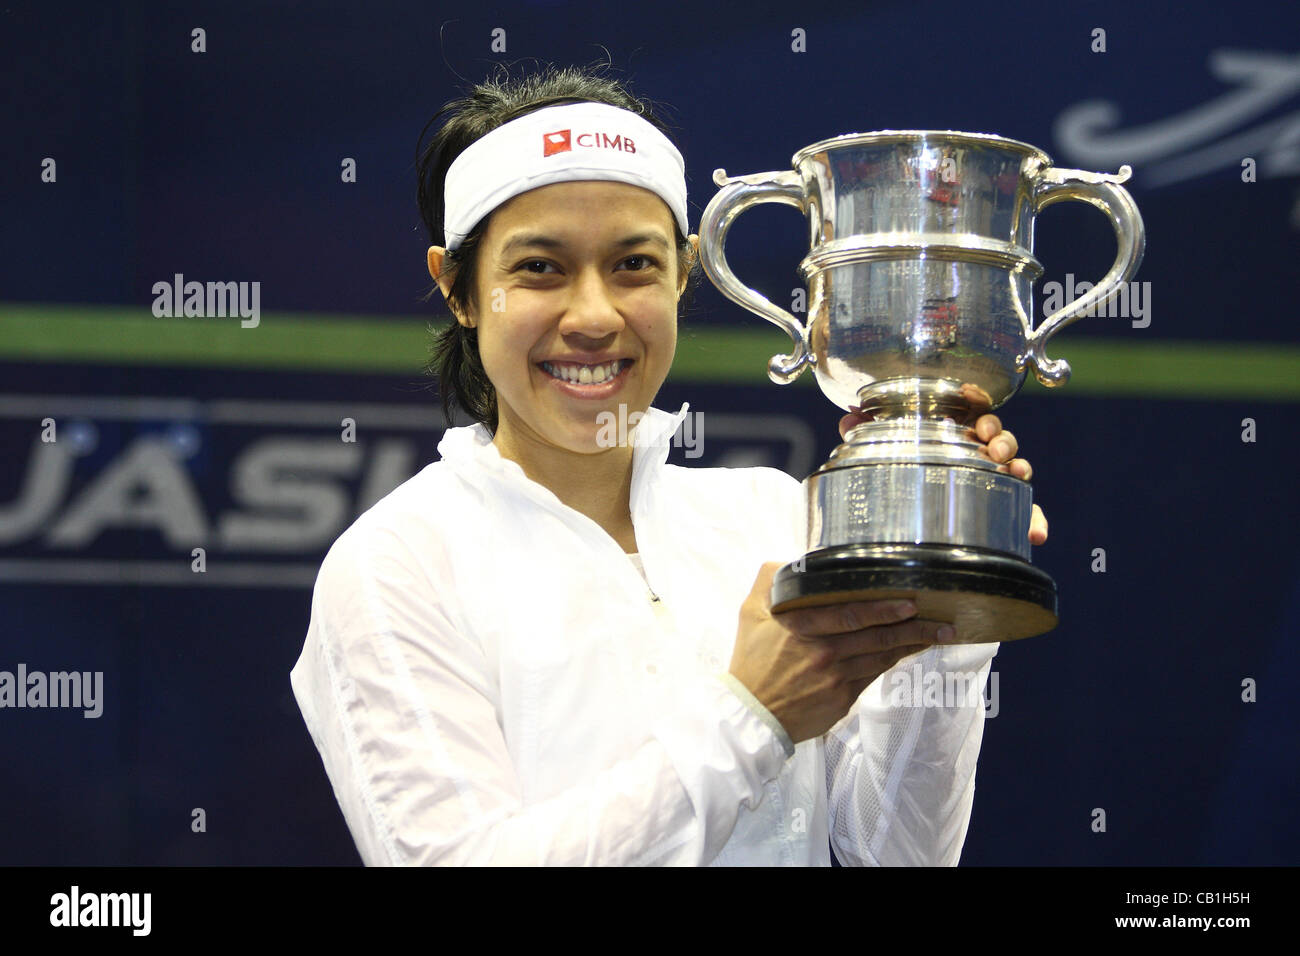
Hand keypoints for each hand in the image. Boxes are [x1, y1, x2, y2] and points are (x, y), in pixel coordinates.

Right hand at [728, 563, 943, 743]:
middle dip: (913, 628)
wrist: (751, 714)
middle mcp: (823, 652)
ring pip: (881, 657)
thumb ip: (770, 579)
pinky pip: (873, 676)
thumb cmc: (752, 661)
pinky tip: (909, 652)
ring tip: (939, 635)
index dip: (883, 610)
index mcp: (802, 627)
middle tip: (943, 622)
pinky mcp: (842, 699)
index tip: (910, 604)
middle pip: (876, 637)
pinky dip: (893, 662)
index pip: (851, 615)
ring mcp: (835, 678)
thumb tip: (795, 561)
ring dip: (912, 645)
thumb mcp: (751, 612)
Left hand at [837, 407, 1047, 545]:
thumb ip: (869, 430)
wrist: (910, 513)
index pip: (975, 413)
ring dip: (1020, 467)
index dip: (981, 410)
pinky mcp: (1003, 508)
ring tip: (1016, 473)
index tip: (977, 414)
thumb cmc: (906, 463)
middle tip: (995, 446)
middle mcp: (980, 452)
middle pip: (1002, 437)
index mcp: (956, 431)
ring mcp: (994, 478)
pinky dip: (1033, 520)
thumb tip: (848, 420)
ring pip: (1017, 468)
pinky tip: (1036, 534)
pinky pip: (1025, 513)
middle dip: (1003, 438)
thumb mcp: (887, 446)